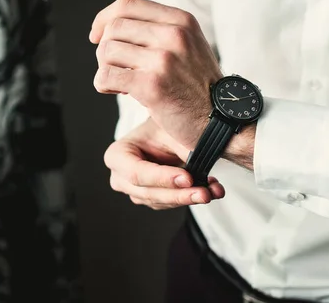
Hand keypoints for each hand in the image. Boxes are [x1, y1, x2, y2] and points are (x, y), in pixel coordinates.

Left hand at [90, 0, 222, 149]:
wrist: (223, 120)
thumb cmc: (198, 86)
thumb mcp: (188, 45)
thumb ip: (158, 30)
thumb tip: (110, 25)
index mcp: (181, 20)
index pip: (128, 4)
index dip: (104, 18)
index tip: (97, 36)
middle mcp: (174, 34)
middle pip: (114, 27)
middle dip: (104, 48)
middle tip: (114, 67)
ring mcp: (164, 59)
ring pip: (107, 51)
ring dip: (104, 68)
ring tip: (118, 82)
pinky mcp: (152, 85)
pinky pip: (107, 76)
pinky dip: (103, 84)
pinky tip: (115, 91)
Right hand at [105, 118, 224, 209]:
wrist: (171, 129)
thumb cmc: (164, 124)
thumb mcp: (167, 128)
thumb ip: (177, 145)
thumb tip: (194, 158)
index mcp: (117, 155)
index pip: (136, 173)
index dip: (162, 178)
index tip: (187, 178)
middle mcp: (121, 176)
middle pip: (148, 193)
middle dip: (179, 194)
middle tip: (203, 192)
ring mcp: (135, 190)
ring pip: (161, 202)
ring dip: (188, 197)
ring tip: (211, 190)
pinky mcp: (151, 198)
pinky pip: (170, 204)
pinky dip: (191, 197)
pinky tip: (210, 189)